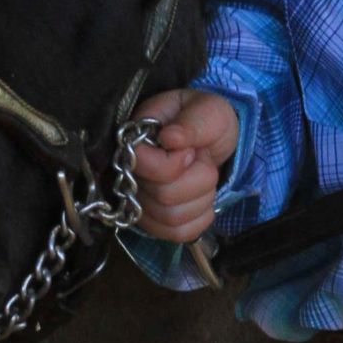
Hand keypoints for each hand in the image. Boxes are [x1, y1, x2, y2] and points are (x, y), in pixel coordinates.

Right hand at [133, 89, 240, 241]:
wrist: (213, 138)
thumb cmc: (206, 119)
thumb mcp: (207, 110)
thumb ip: (192, 122)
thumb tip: (170, 138)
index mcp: (136, 140)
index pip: (143, 167)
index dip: (174, 164)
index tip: (189, 150)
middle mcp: (130, 174)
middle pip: (164, 197)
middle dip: (199, 178)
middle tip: (200, 159)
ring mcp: (139, 201)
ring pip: (173, 219)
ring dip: (202, 197)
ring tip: (201, 175)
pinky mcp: (154, 222)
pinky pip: (179, 233)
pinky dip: (200, 217)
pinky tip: (200, 197)